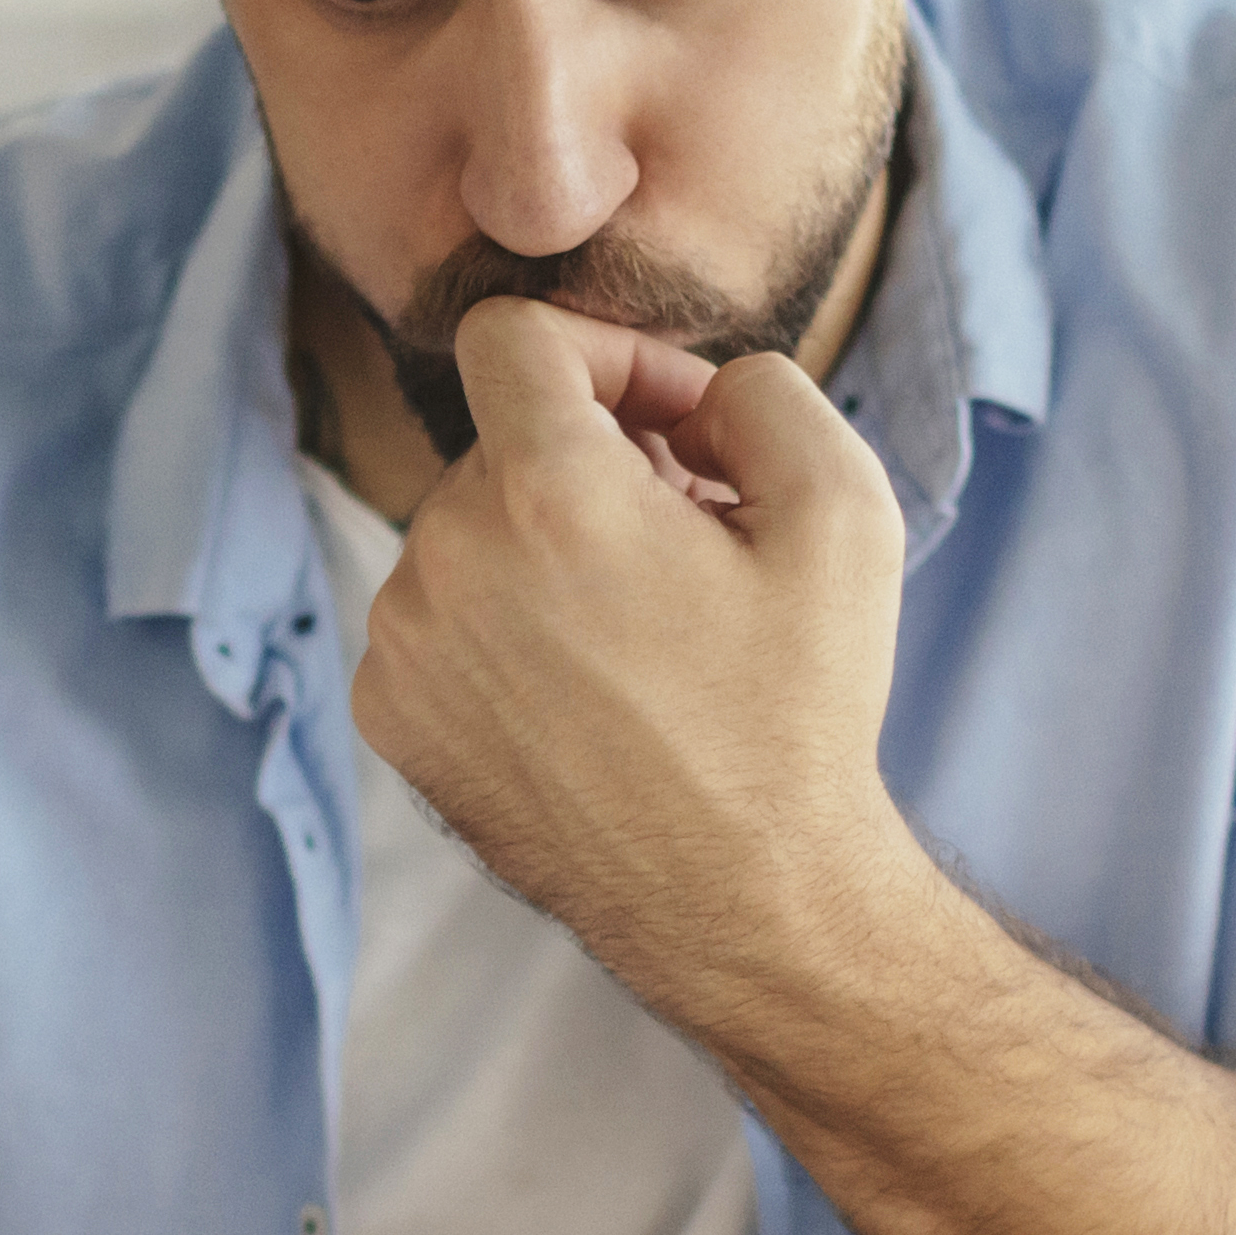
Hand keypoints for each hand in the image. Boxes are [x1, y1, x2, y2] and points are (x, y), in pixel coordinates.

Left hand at [352, 294, 918, 1004]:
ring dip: (552, 547)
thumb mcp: (844, 511)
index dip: (607, 354)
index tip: (670, 425)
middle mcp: (445, 558)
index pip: (513, 334)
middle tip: (693, 545)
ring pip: (471, 529)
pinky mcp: (391, 714)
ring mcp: (405, 644)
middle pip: (505, 440)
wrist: (744, 899)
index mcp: (545, 492)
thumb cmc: (799, 711)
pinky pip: (442, 615)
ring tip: (647, 629)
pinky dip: (506, 626)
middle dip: (599, 465)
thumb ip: (762, 391)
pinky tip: (589, 686)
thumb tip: (690, 391)